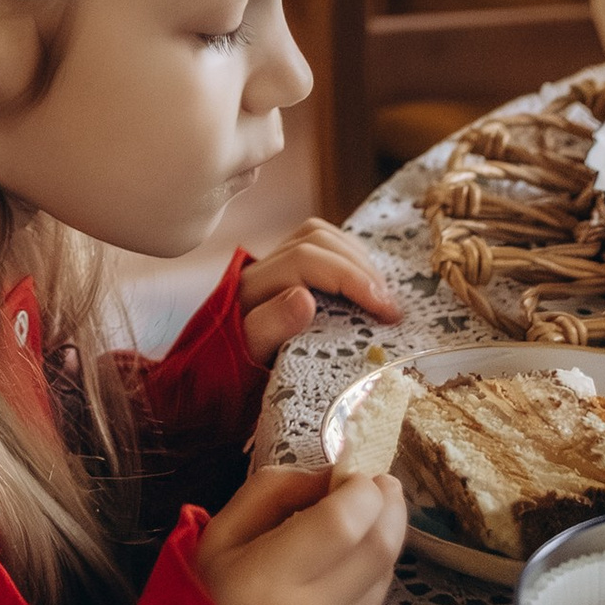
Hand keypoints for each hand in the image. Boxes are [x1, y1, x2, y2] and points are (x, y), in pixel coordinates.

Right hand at [190, 463, 405, 604]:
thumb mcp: (218, 536)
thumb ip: (275, 490)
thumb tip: (334, 472)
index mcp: (266, 581)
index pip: (344, 523)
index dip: (362, 490)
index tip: (357, 474)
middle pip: (380, 549)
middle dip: (389, 507)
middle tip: (381, 487)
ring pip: (383, 579)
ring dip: (378, 546)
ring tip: (353, 535)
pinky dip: (367, 587)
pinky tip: (338, 587)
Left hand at [239, 220, 403, 359]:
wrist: (213, 370)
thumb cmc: (233, 368)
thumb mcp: (250, 355)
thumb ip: (271, 327)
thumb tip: (304, 297)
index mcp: (252, 285)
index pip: (306, 259)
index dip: (351, 279)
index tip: (385, 311)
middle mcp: (260, 265)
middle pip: (315, 239)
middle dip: (360, 268)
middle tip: (390, 307)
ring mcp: (271, 263)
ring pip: (318, 234)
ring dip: (356, 257)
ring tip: (381, 292)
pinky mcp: (283, 268)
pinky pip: (319, 244)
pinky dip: (348, 256)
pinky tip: (365, 281)